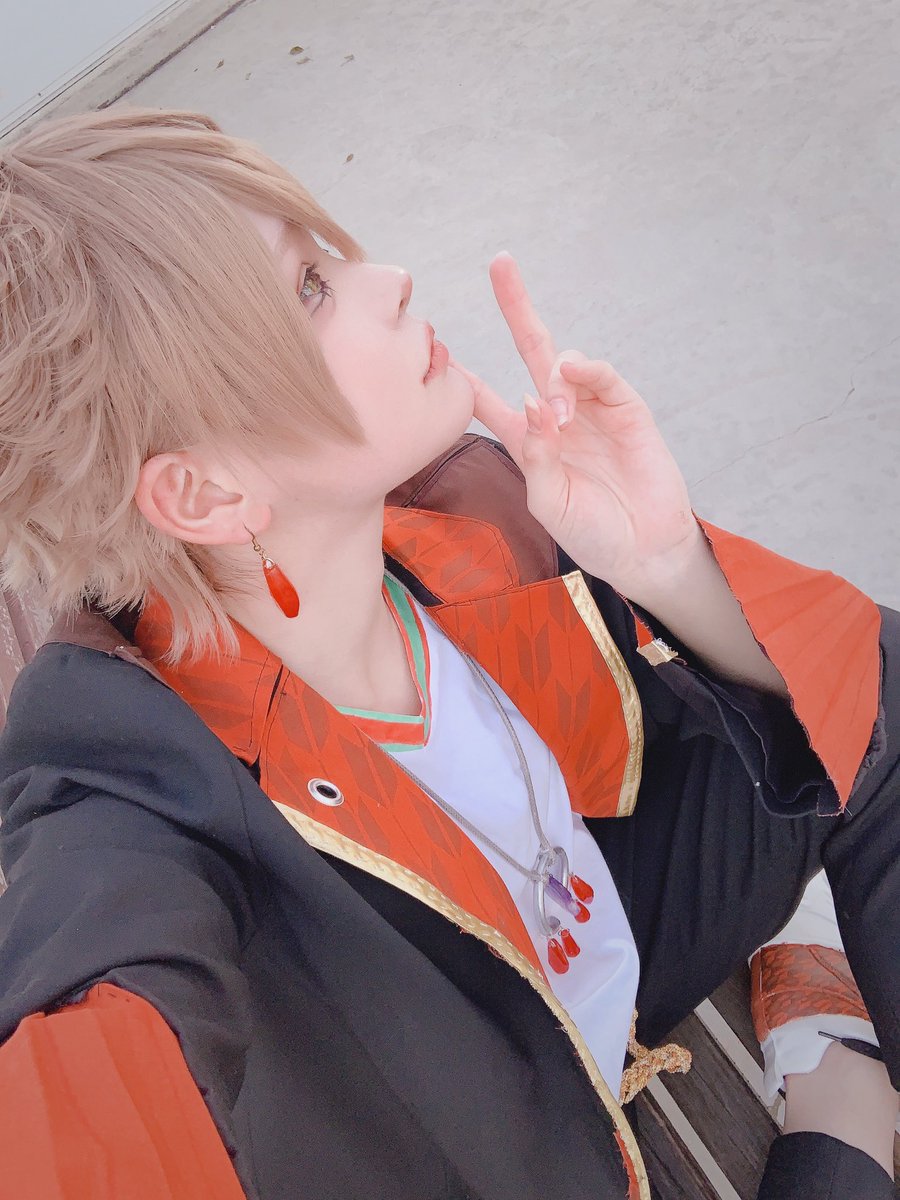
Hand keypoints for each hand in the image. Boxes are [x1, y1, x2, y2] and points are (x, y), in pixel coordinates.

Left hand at [451, 253, 700, 592]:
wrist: (642, 550)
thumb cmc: (590, 532)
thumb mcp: (546, 501)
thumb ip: (534, 454)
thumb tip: (529, 401)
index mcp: (527, 440)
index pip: (488, 399)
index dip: (465, 377)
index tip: (439, 348)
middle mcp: (557, 415)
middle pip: (532, 348)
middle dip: (516, 305)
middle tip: (501, 262)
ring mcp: (592, 408)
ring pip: (563, 362)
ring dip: (555, 377)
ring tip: (560, 417)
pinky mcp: (626, 409)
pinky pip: (601, 376)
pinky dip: (585, 370)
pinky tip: (572, 377)